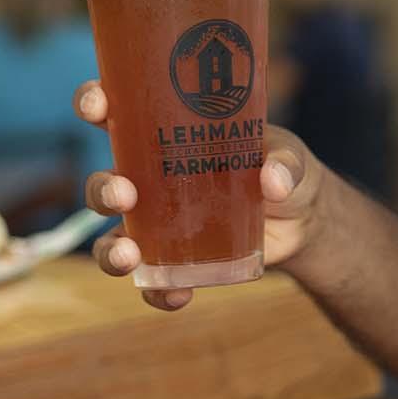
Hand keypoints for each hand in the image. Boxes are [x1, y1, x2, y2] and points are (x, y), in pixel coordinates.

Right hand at [74, 78, 325, 311]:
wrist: (302, 219)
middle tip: (122, 194)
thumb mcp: (291, 155)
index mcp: (168, 135)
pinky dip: (157, 291)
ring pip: (113, 237)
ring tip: (128, 254)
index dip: (95, 104)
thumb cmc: (284, 167)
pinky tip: (177, 294)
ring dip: (110, 249)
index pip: (119, 113)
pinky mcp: (176, 261)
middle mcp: (152, 179)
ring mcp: (160, 224)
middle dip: (101, 189)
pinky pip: (153, 282)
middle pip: (105, 183)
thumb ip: (285, 162)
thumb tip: (273, 181)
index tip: (95, 104)